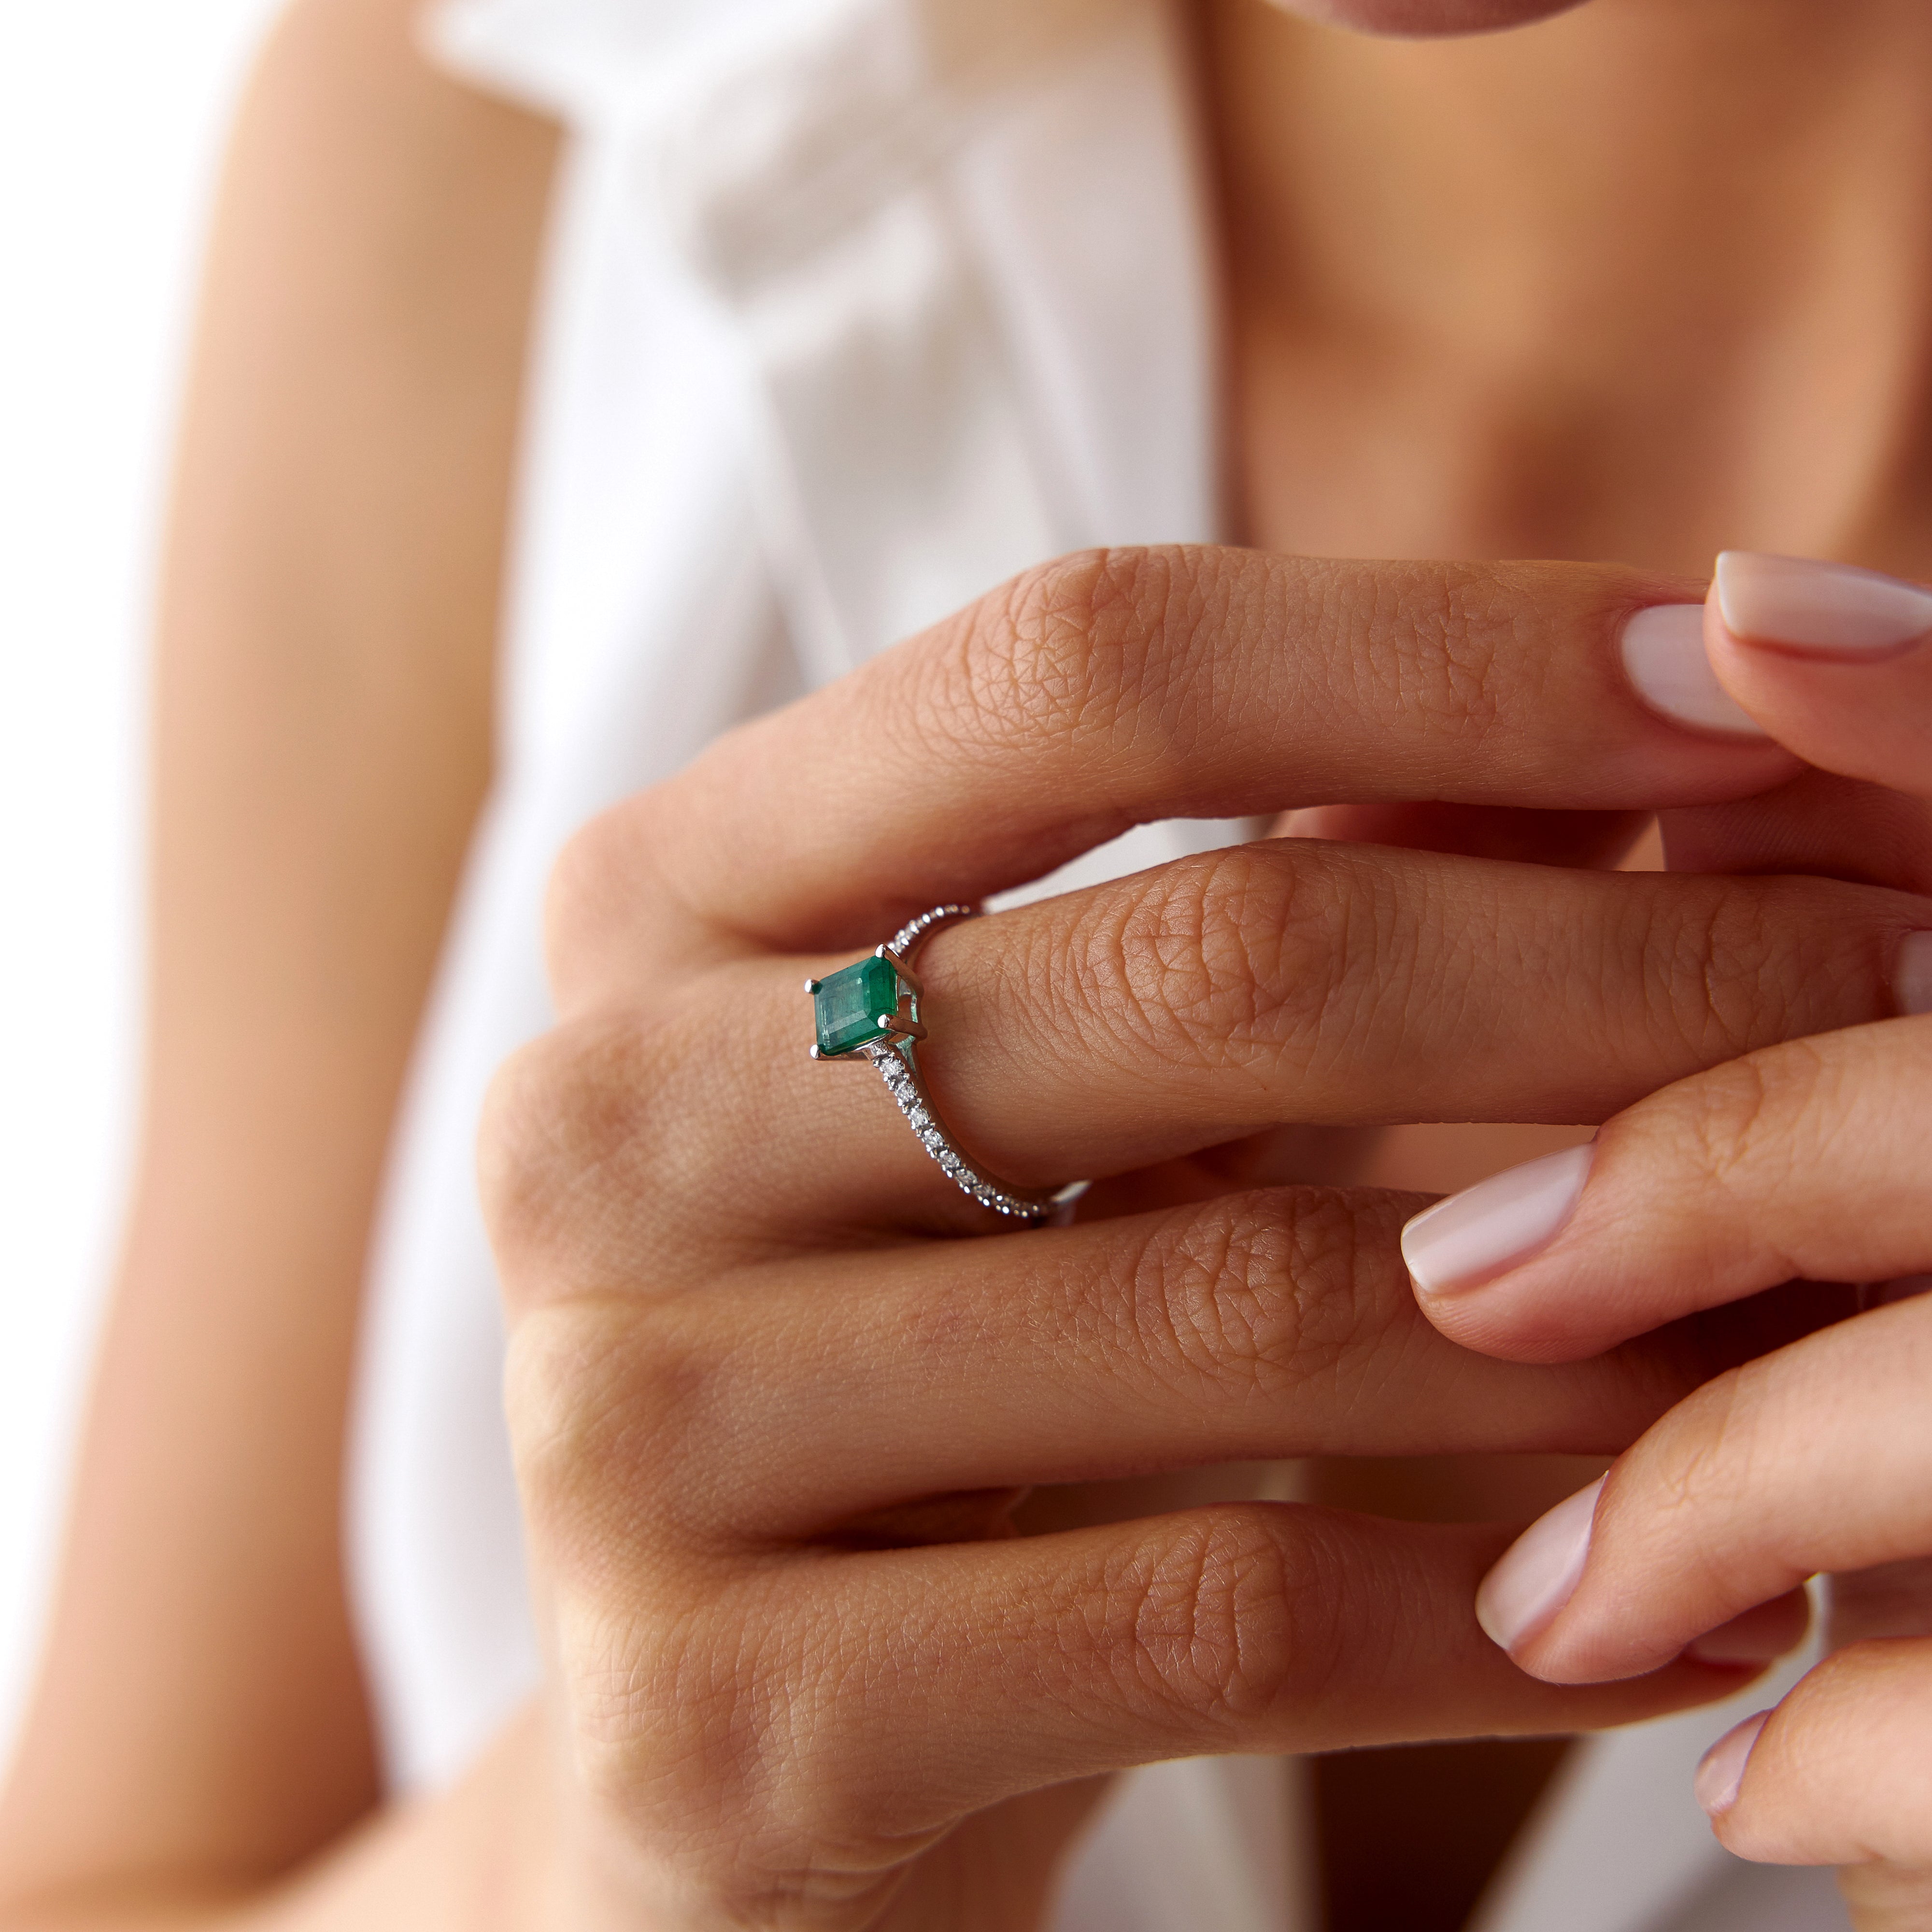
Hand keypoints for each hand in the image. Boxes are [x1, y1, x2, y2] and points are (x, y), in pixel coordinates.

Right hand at [480, 547, 1917, 1930]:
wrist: (729, 1728)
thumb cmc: (938, 1340)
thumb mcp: (1075, 1092)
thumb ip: (1296, 880)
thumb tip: (1650, 695)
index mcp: (659, 901)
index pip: (1073, 667)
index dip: (1438, 651)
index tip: (1742, 670)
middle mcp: (588, 1123)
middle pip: (1195, 965)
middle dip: (1616, 974)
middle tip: (1899, 983)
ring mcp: (617, 1428)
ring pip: (1228, 1307)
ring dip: (1609, 1309)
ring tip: (1824, 1291)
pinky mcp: (706, 1718)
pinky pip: (1200, 1626)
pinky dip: (1497, 1610)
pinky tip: (1674, 1597)